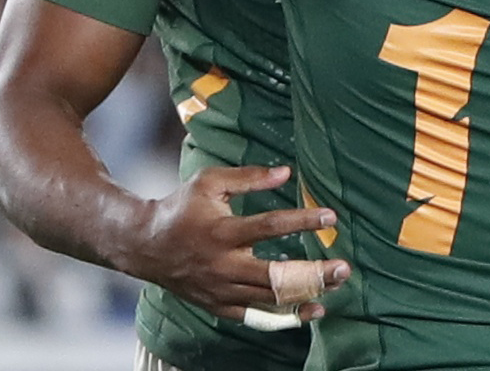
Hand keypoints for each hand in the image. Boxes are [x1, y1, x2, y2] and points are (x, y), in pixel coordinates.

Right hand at [124, 165, 349, 323]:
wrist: (145, 246)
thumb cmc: (181, 208)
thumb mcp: (209, 182)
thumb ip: (249, 177)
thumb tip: (287, 172)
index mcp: (222, 232)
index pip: (270, 226)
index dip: (303, 221)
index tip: (330, 216)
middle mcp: (223, 266)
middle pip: (276, 275)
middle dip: (313, 273)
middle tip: (343, 267)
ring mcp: (222, 291)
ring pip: (270, 299)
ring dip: (306, 294)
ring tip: (335, 285)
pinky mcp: (220, 306)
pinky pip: (258, 317)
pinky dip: (286, 316)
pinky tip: (312, 310)